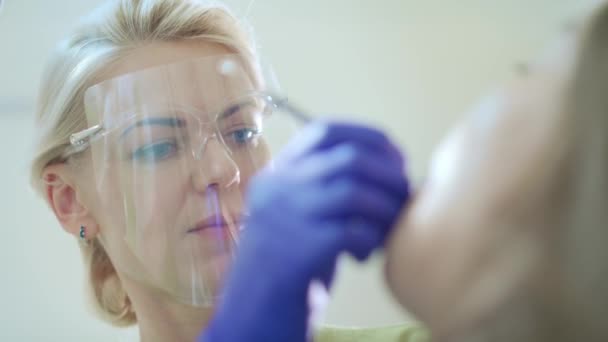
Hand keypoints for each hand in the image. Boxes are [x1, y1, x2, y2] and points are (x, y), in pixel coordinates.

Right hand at [201, 121, 409, 341]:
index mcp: (277, 174)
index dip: (371, 139)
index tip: (396, 162)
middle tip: (403, 200)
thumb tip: (395, 172)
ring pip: (354, 191)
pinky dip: (371, 240)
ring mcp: (283, 218)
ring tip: (385, 233)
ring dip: (385, 211)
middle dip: (390, 177)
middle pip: (349, 158)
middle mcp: (276, 188)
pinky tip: (364, 256)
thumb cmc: (288, 265)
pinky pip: (352, 231)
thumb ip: (330, 189)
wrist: (252, 315)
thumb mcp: (301, 216)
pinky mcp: (295, 252)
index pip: (326, 130)